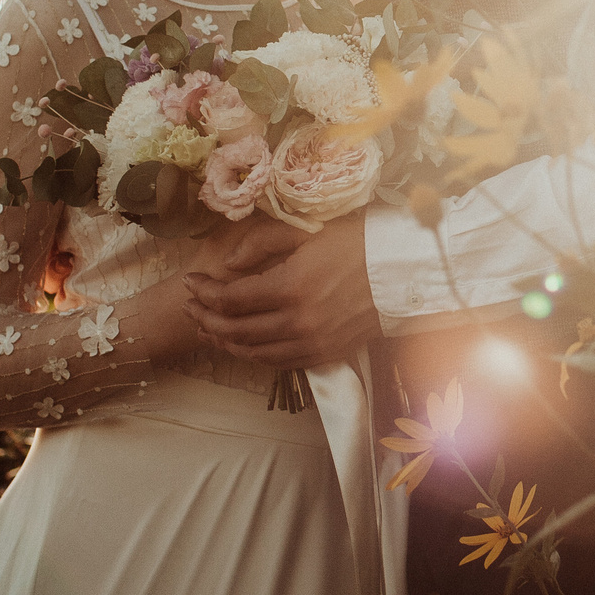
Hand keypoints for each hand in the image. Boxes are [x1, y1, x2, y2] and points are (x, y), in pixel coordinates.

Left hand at [181, 213, 376, 368]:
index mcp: (290, 287)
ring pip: (253, 353)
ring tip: (209, 328)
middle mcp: (298, 322)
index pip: (230, 299)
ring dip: (225, 342)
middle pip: (235, 330)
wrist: (403, 271)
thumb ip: (261, 244)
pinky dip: (255, 355)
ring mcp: (313, 342)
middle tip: (191, 306)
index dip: (203, 291)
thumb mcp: (306, 231)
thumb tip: (229, 264)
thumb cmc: (356, 242)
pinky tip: (244, 344)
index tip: (192, 281)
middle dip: (205, 318)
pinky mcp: (326, 354)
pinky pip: (279, 363)